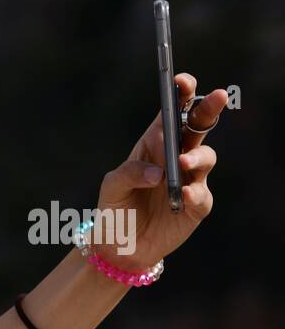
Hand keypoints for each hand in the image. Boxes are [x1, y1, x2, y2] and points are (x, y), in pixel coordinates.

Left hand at [95, 72, 224, 271]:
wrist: (117, 247)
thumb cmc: (114, 210)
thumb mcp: (111, 188)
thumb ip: (128, 174)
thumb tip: (157, 172)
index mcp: (155, 145)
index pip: (172, 113)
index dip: (181, 94)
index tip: (182, 81)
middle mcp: (176, 157)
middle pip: (199, 127)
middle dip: (209, 108)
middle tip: (216, 96)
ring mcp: (189, 180)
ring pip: (205, 157)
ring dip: (196, 157)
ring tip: (181, 163)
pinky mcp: (195, 206)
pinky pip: (200, 195)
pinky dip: (192, 193)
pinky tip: (181, 195)